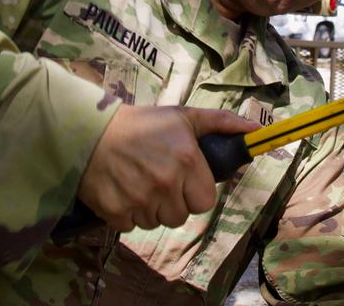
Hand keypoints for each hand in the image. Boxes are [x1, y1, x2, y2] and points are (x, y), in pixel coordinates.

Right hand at [78, 105, 259, 231]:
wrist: (89, 130)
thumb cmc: (141, 123)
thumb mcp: (183, 117)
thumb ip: (221, 124)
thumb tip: (254, 130)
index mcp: (186, 160)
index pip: (205, 201)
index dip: (195, 191)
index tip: (183, 180)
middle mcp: (165, 182)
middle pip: (181, 215)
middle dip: (173, 201)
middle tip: (159, 180)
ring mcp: (139, 200)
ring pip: (157, 223)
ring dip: (151, 209)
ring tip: (139, 183)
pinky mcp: (115, 212)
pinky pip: (131, 227)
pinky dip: (127, 213)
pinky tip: (123, 190)